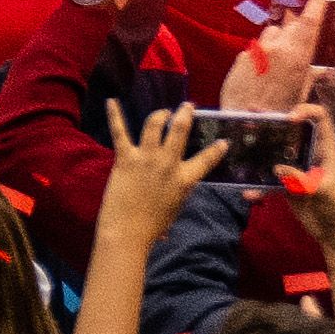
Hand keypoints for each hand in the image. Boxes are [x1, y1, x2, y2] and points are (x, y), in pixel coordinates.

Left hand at [98, 104, 221, 263]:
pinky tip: (111, 101)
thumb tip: (184, 183)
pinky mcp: (125, 158)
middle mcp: (168, 163)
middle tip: (187, 106)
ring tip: (163, 112)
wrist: (129, 232)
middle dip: (185, 114)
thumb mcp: (177, 206)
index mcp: (185, 179)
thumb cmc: (153, 226)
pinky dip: (115, 115)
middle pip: (180, 129)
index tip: (223, 140)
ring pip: (154, 125)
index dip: (217, 149)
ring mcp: (146, 158)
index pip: (207, 159)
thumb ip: (181, 189)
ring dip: (160, 114)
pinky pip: (119, 132)